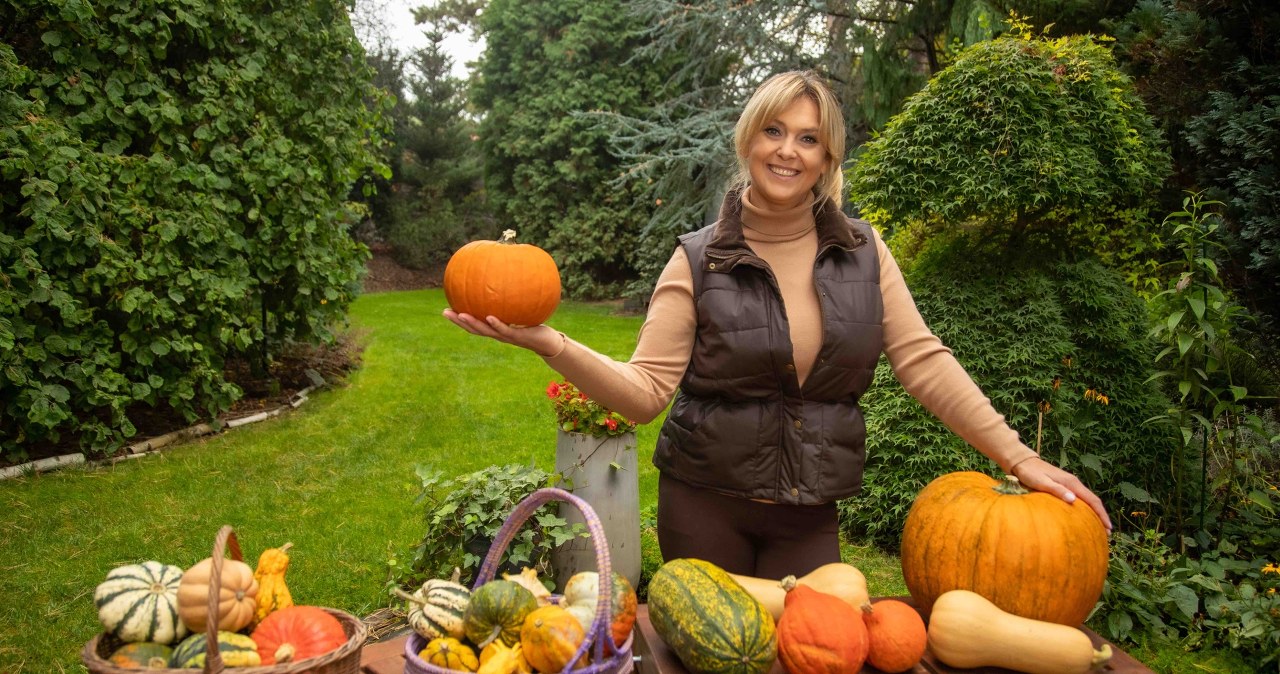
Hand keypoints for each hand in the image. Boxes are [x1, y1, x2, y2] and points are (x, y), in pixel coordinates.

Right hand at [442, 309, 562, 356]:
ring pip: (486, 331)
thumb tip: (506, 279)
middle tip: (444, 312)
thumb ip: (512, 300)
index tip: (446, 309)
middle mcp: (498, 334)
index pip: (474, 324)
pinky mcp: (518, 337)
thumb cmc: (534, 326)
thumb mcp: (521, 311)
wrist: (548, 342)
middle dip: (458, 321)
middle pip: (474, 329)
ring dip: (472, 324)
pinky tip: (489, 316)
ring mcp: (507, 337)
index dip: (459, 319)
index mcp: (495, 329)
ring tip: (460, 315)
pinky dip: (496, 324)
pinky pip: (505, 330)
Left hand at [1010, 456, 1112, 533]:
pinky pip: (1080, 499)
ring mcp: (1070, 484)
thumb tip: (1073, 500)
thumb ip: (1057, 490)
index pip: (1092, 500)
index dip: (1102, 514)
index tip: (1108, 527)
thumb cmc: (1030, 473)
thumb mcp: (1042, 482)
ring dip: (1095, 513)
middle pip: (1093, 500)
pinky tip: (1083, 517)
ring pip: (1087, 500)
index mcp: (1071, 483)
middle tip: (1107, 532)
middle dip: (1101, 515)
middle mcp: (1074, 483)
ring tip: (1098, 528)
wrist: (1023, 462)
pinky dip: (1086, 509)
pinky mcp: (1065, 486)